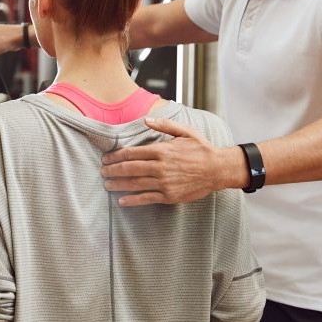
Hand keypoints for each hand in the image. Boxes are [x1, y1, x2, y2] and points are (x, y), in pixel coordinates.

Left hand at [100, 117, 227, 205]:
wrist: (218, 169)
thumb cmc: (201, 149)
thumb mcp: (185, 131)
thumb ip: (164, 125)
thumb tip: (146, 120)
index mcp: (162, 150)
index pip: (132, 153)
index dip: (116, 156)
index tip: (106, 158)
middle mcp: (160, 167)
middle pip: (129, 168)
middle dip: (113, 170)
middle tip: (102, 171)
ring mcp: (164, 183)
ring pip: (135, 184)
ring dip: (118, 184)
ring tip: (107, 184)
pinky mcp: (169, 195)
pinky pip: (146, 198)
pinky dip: (132, 200)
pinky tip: (121, 201)